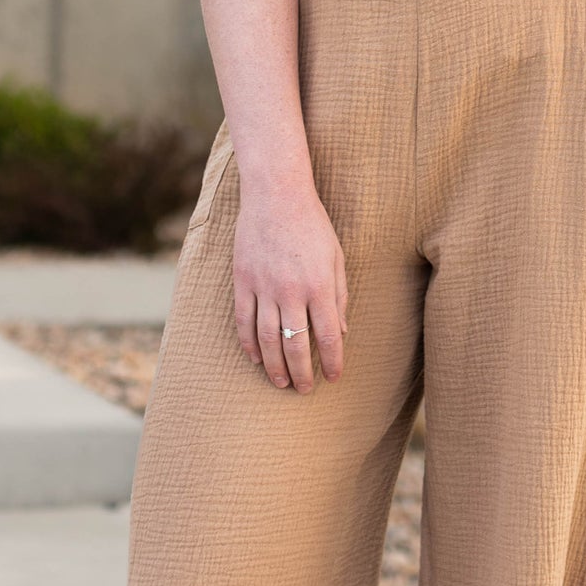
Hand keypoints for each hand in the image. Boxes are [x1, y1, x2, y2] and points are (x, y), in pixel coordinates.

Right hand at [231, 178, 348, 391]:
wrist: (276, 195)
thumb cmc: (313, 225)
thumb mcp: (336, 258)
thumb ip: (339, 296)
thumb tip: (341, 332)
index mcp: (319, 285)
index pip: (326, 336)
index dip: (331, 361)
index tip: (334, 377)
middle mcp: (291, 291)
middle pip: (296, 344)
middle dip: (302, 372)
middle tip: (304, 390)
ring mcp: (263, 287)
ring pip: (267, 338)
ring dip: (274, 365)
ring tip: (280, 382)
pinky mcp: (243, 281)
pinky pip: (244, 320)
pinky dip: (249, 343)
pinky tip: (256, 358)